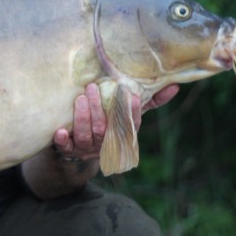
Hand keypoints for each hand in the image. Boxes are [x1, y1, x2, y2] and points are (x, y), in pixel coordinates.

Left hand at [51, 83, 179, 159]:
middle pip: (105, 129)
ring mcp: (86, 147)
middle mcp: (105, 143)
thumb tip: (175, 86)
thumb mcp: (128, 113)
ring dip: (83, 118)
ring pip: (86, 135)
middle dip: (99, 109)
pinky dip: (63, 141)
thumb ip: (150, 101)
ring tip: (80, 98)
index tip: (131, 95)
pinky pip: (66, 147)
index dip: (132, 112)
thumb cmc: (110, 123)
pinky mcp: (69, 149)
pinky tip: (60, 131)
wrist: (79, 149)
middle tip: (92, 87)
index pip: (130, 125)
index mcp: (121, 134)